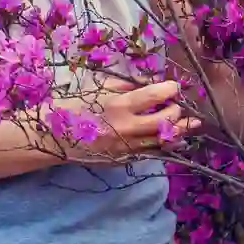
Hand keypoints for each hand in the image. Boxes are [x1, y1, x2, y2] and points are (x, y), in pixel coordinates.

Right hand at [46, 77, 201, 160]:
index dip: (170, 89)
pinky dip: (164, 146)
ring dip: (179, 132)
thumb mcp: (97, 86)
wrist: (51, 136)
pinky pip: (151, 153)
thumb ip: (125, 85)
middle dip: (176, 111)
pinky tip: (173, 141)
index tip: (174, 86)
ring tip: (192, 125)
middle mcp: (127, 128)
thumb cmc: (71, 105)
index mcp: (120, 104)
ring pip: (163, 141)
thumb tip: (148, 83)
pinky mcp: (123, 160)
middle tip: (177, 104)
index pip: (156, 96)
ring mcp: (126, 147)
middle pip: (165, 121)